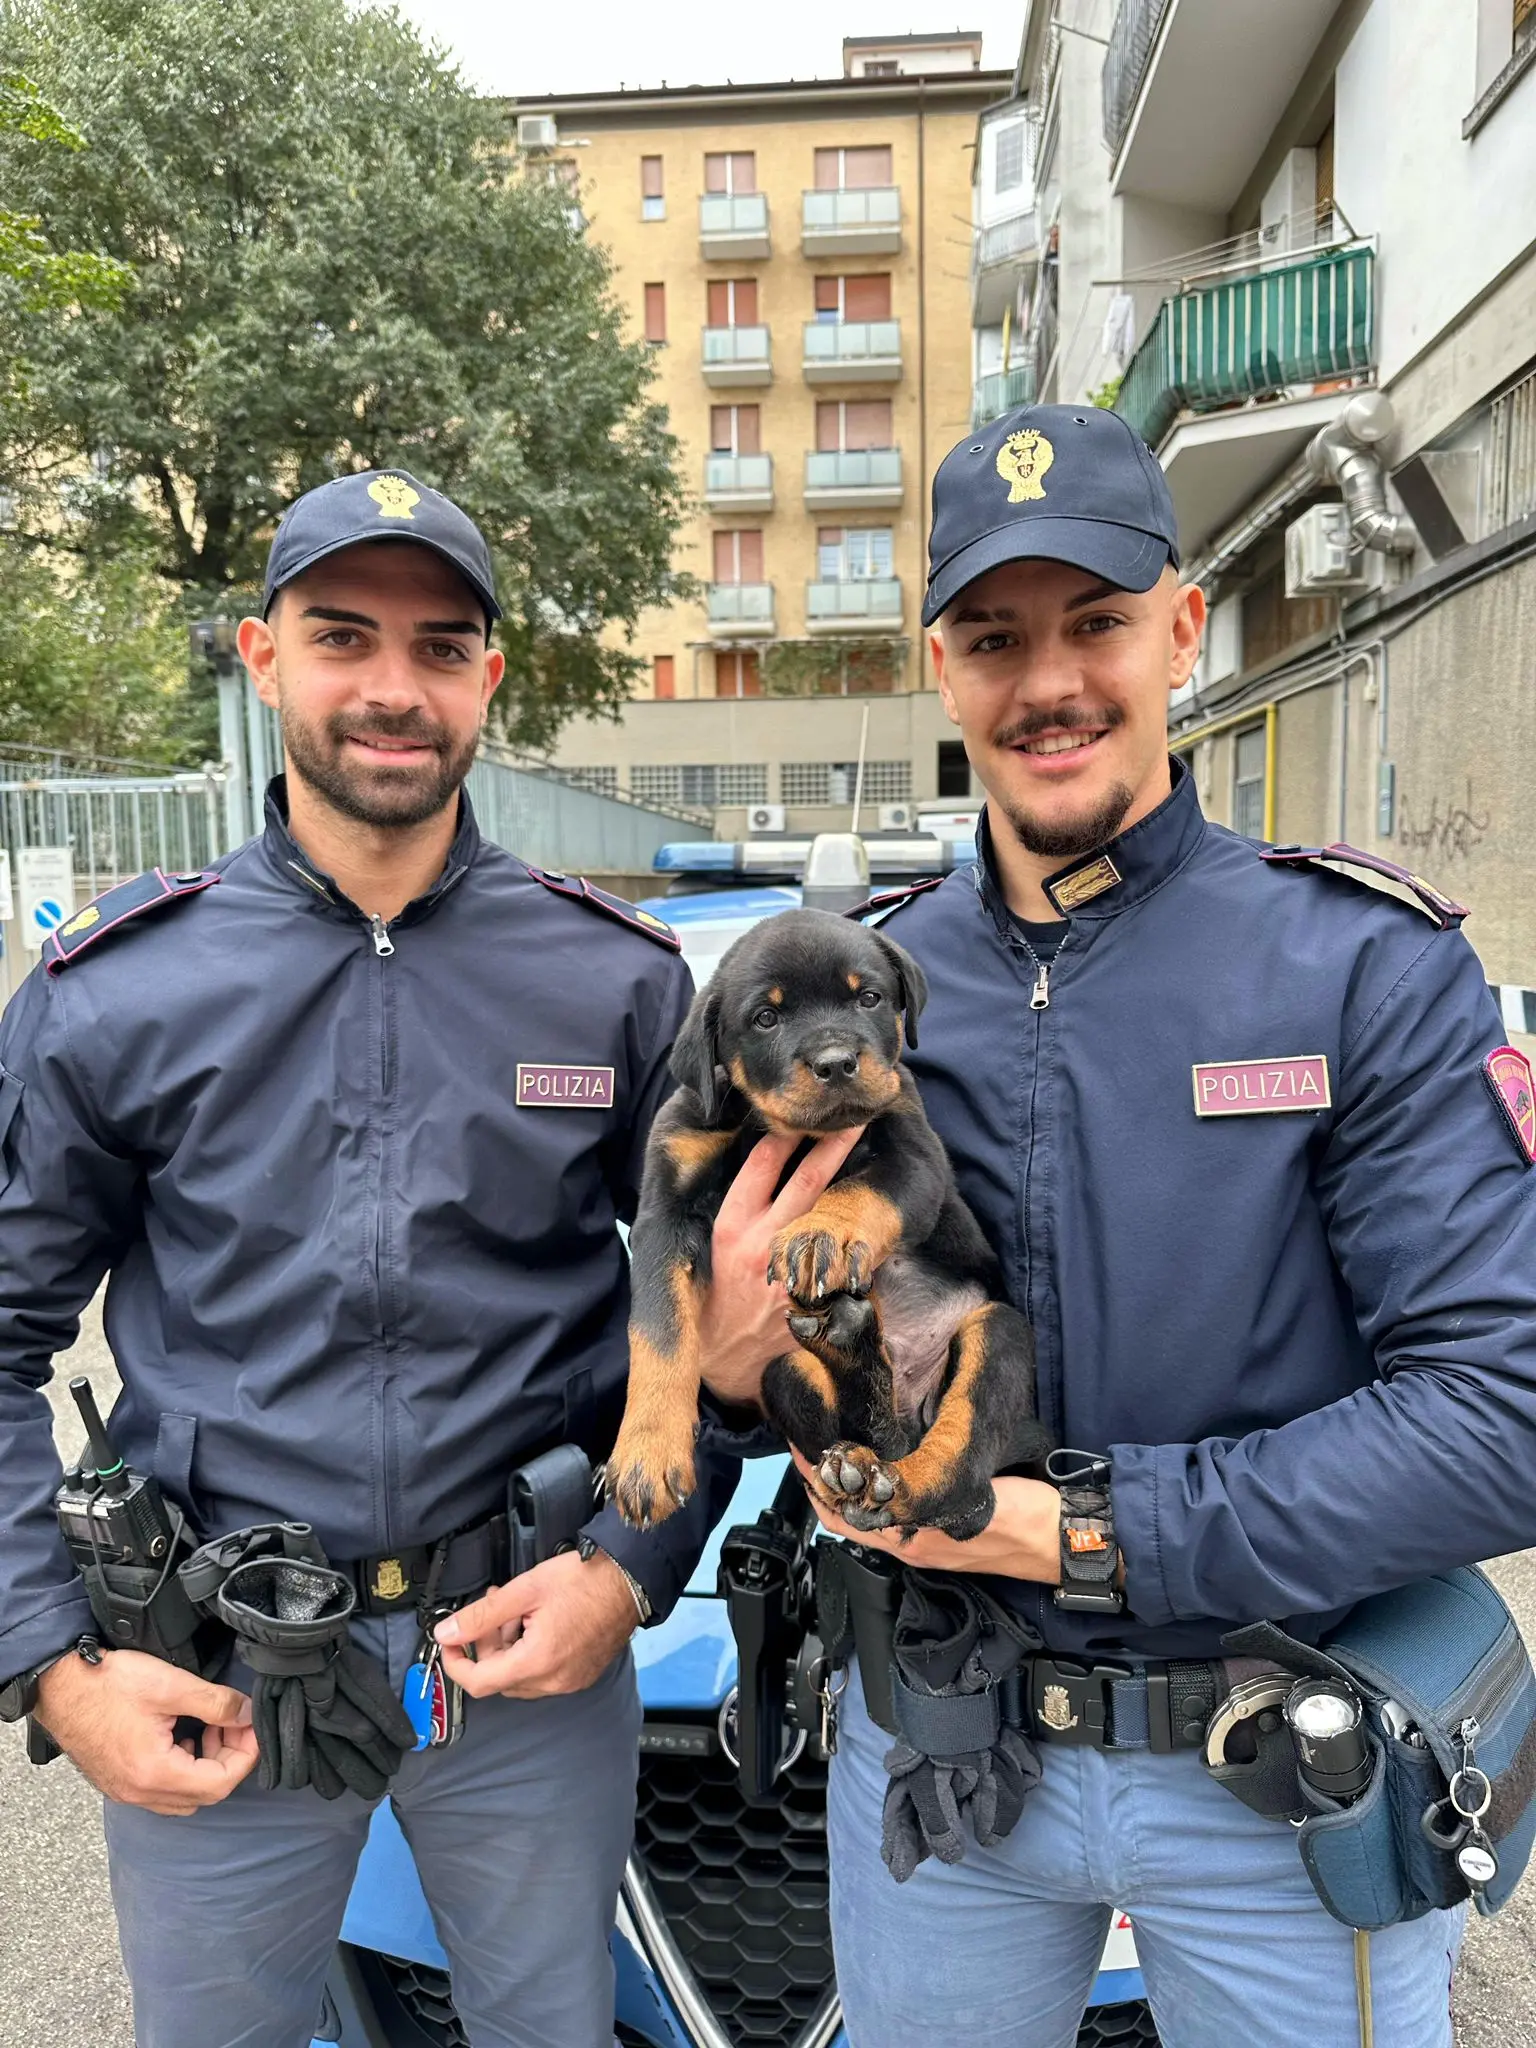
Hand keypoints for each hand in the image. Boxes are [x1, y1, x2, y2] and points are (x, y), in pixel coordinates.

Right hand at [33, 1648, 257, 1815]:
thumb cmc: (106, 1683)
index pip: (219, 1783)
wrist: (58, 1684)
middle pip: (204, 1794)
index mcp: (154, 1773)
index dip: (246, 1756)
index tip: (253, 1727)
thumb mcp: (170, 1686)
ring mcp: (126, 1790)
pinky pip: (162, 1790)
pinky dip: (183, 1769)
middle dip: (229, 1759)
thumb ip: (215, 1703)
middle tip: (234, 1724)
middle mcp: (139, 1791)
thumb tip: (247, 1714)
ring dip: (207, 1766)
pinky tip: (183, 1738)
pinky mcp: (117, 1780)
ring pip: (184, 1796)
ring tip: (211, 1728)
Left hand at [434, 1549, 637, 1699]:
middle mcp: (554, 1681)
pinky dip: (530, 1653)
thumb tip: (445, 1632)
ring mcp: (570, 1681)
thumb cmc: (584, 1579)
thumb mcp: (524, 1589)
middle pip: (500, 1678)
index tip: (450, 1643)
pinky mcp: (582, 1675)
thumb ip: (481, 1615)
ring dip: (509, 1648)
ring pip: (520, 1676)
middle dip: (487, 1645)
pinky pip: (543, 1674)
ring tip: (518, 1611)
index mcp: (537, 1662)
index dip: (456, 1664)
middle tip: (493, 1608)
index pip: (479, 1682)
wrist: (632, 1579)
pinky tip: (537, 1623)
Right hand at [696, 1127, 864, 1407]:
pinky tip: (872, 1224)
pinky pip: (848, 1260)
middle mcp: (765, 1245)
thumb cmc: (718, 1291)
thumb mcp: (716, 1242)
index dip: (785, 1133)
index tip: (804, 1110)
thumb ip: (744, 1201)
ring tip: (873, 1156)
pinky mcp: (818, 1298)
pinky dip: (860, 1239)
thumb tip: (774, 1149)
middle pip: (806, 1182)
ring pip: (834, 1217)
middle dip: (834, 1144)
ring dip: (854, 1186)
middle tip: (856, 1117)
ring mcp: (795, 1272)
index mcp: (732, 1227)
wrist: (726, 1357)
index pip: (761, 1164)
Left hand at [792, 1451, 1062, 1580]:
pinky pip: (895, 1517)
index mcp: (910, 1539)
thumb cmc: (1022, 1517)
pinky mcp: (944, 1537)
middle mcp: (910, 1545)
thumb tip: (879, 1470)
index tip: (801, 1449)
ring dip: (850, 1492)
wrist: (1061, 1540)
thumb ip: (924, 1487)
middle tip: (810, 1445)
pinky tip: (880, 1470)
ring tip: (837, 1452)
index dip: (818, 1484)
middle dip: (826, 1485)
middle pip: (849, 1518)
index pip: (843, 1514)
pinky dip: (876, 1496)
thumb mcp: (967, 1495)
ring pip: (871, 1518)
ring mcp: (926, 1543)